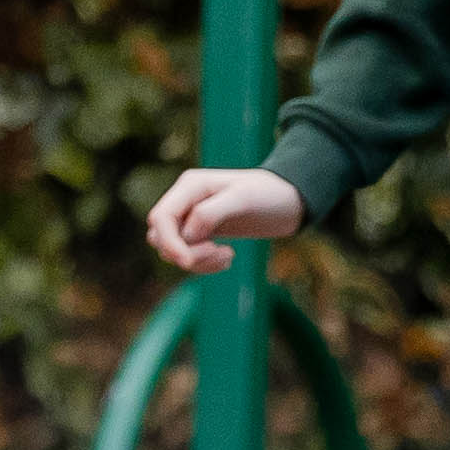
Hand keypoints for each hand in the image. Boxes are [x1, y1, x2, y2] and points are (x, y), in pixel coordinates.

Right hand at [147, 166, 305, 271]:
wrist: (290, 200)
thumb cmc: (269, 194)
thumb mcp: (242, 199)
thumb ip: (210, 213)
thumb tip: (186, 235)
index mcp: (189, 186)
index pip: (160, 218)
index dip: (169, 242)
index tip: (188, 261)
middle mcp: (185, 201)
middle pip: (160, 236)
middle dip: (185, 253)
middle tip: (220, 253)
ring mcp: (191, 217)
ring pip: (172, 249)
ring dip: (197, 261)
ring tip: (227, 256)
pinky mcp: (201, 233)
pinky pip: (187, 255)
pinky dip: (203, 264)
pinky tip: (227, 257)